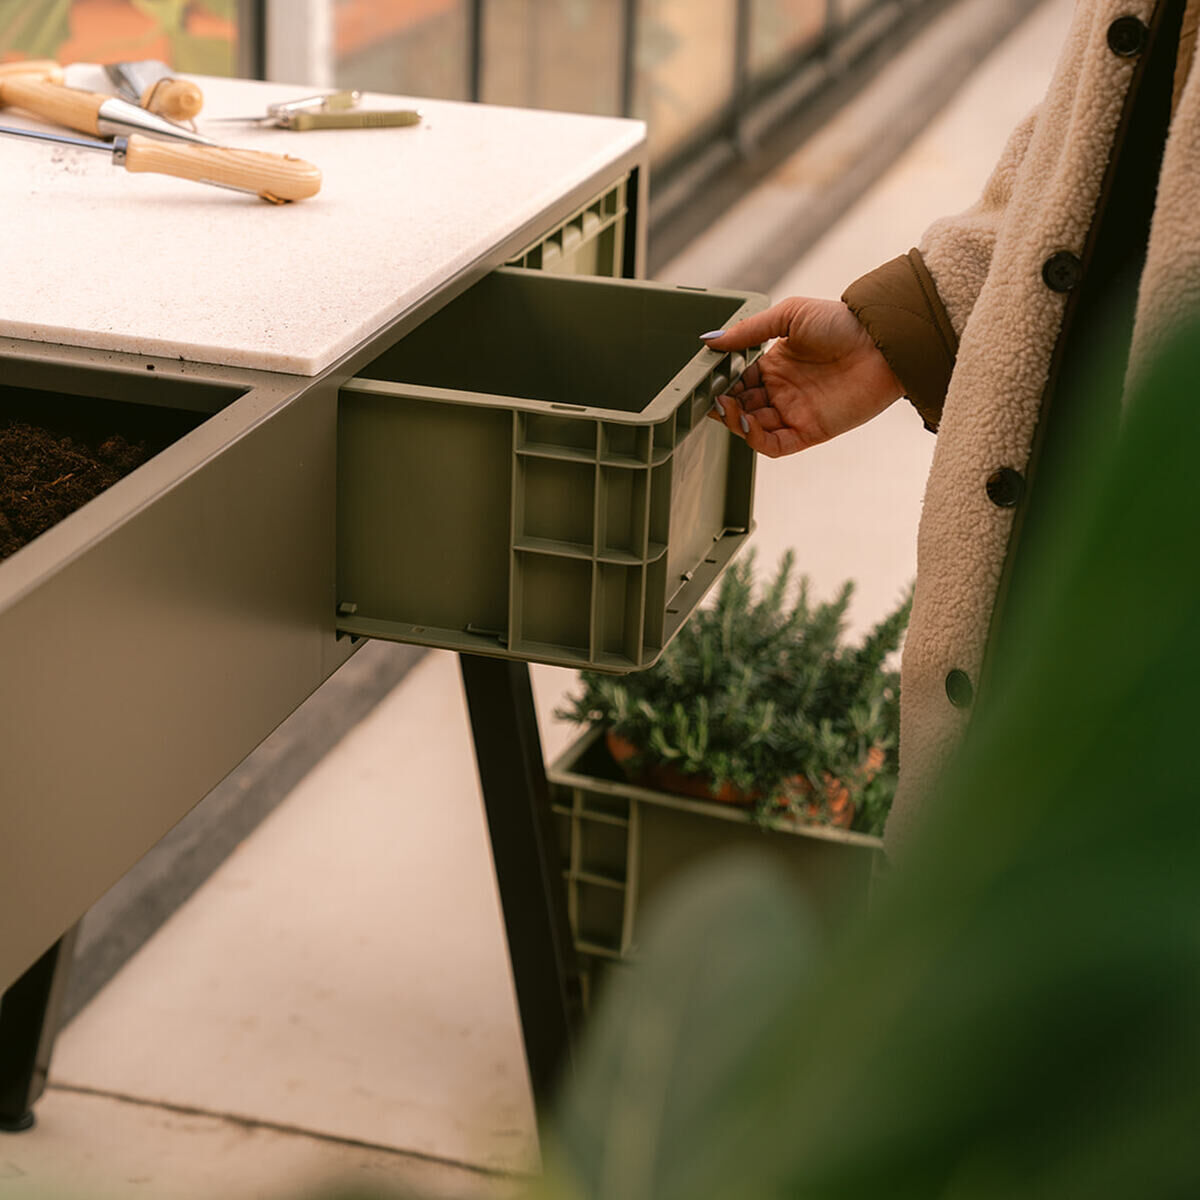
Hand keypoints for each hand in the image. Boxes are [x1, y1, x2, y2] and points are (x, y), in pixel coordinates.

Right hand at [701, 297, 903, 457]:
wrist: (882, 341)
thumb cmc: (842, 323)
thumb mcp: (790, 315)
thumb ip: (749, 331)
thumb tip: (710, 341)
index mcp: (775, 364)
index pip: (737, 380)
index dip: (721, 383)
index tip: (705, 380)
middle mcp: (782, 391)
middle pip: (741, 406)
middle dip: (723, 404)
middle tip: (711, 397)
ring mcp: (795, 412)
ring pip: (752, 427)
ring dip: (734, 421)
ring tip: (725, 407)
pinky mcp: (809, 431)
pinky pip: (774, 444)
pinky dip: (755, 439)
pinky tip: (746, 424)